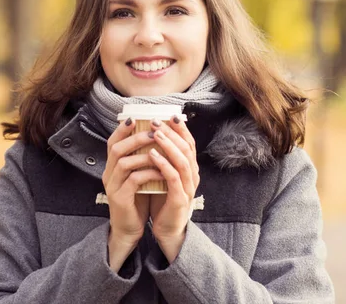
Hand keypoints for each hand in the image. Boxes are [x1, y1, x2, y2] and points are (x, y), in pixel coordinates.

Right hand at [102, 118, 163, 269]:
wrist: (129, 229)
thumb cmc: (136, 200)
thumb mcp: (137, 177)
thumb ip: (140, 160)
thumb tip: (154, 139)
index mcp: (112, 167)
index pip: (112, 142)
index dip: (122, 130)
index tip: (135, 118)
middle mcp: (108, 174)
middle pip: (116, 149)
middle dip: (135, 138)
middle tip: (153, 132)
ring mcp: (112, 187)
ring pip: (124, 163)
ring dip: (143, 154)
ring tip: (159, 150)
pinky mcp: (120, 199)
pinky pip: (134, 181)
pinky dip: (148, 173)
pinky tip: (161, 172)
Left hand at [148, 116, 199, 261]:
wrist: (167, 230)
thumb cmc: (163, 200)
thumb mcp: (164, 176)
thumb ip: (163, 158)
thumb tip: (152, 135)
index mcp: (190, 169)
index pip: (189, 144)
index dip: (180, 129)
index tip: (169, 115)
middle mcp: (193, 176)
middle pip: (187, 148)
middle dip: (172, 133)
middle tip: (157, 121)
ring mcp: (188, 187)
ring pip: (182, 160)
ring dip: (168, 145)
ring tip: (155, 133)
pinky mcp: (180, 199)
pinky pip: (173, 177)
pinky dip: (163, 164)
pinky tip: (152, 154)